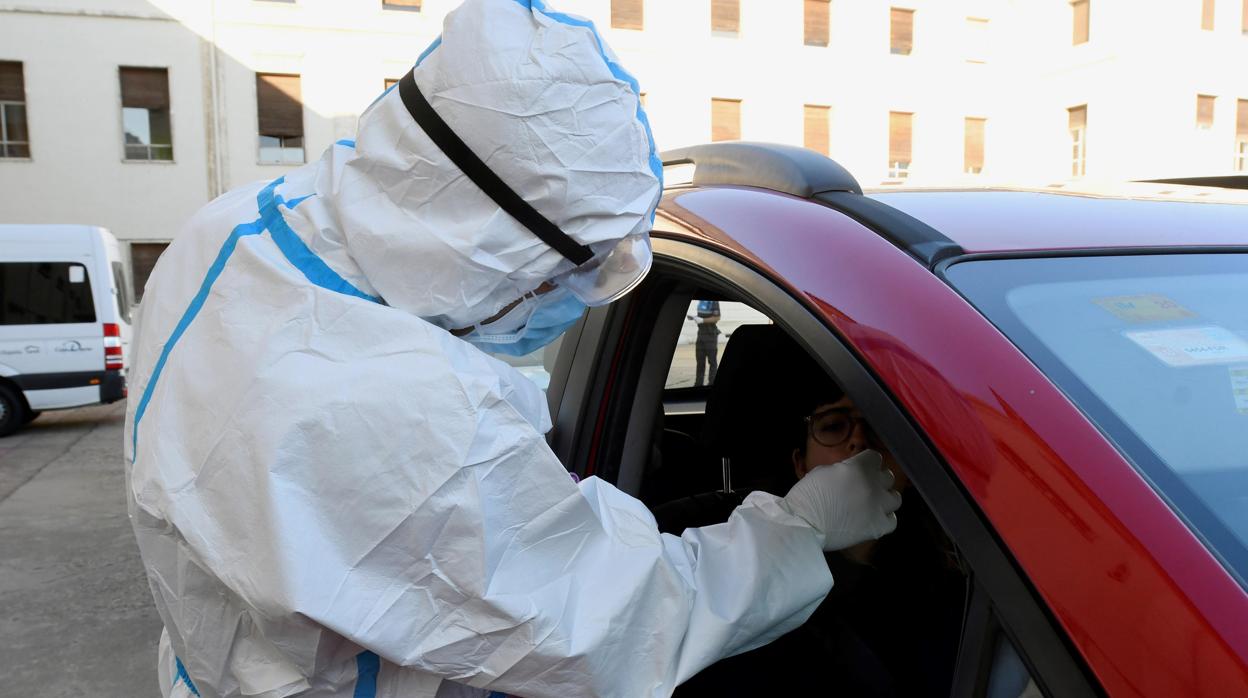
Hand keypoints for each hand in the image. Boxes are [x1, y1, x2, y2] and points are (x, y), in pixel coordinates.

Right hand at [781, 450, 900, 550]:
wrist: (803, 524)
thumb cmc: (807, 496)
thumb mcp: (823, 471)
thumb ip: (843, 470)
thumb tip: (851, 474)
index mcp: (859, 467)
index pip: (875, 458)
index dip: (867, 463)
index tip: (860, 468)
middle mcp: (873, 485)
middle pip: (888, 477)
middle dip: (877, 479)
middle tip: (864, 486)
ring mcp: (878, 507)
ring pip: (895, 498)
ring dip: (884, 498)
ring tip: (873, 503)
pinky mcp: (878, 527)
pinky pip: (892, 520)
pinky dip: (885, 519)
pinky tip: (873, 519)